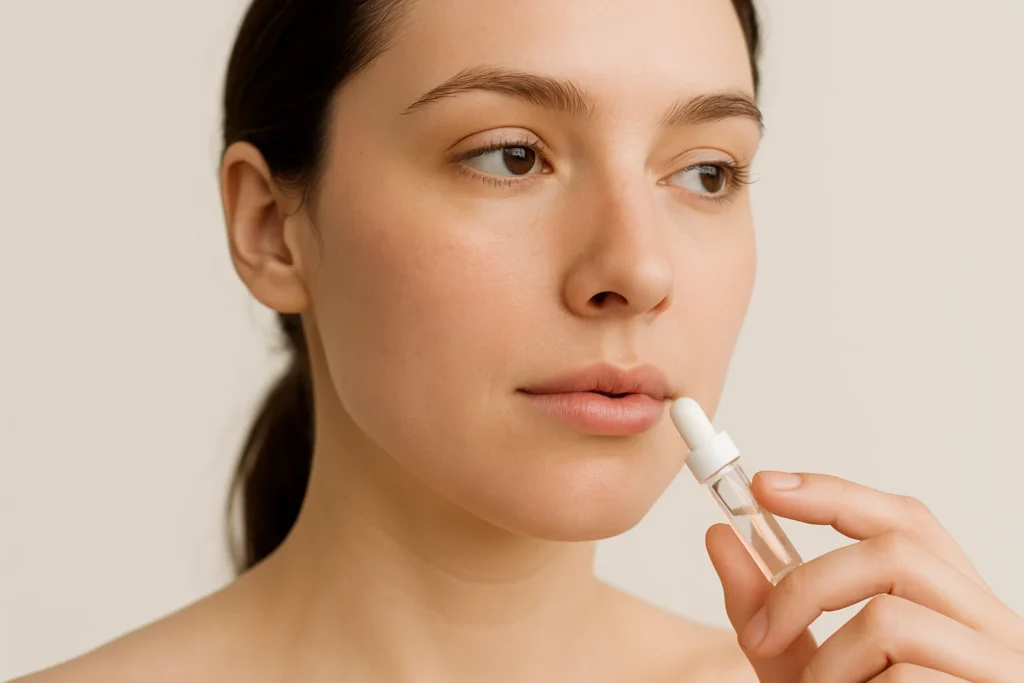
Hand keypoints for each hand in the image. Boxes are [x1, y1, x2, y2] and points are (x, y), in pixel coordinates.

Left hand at [706, 472, 1023, 681]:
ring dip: (827, 662)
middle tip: (758, 634)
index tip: (763, 487)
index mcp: (951, 607)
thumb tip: (721, 540)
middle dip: (805, 584)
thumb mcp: (809, 672)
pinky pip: (902, 680)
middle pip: (895, 548)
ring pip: (890, 616)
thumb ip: (770, 612)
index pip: (905, 520)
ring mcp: (1002, 667)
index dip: (834, 492)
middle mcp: (992, 626)